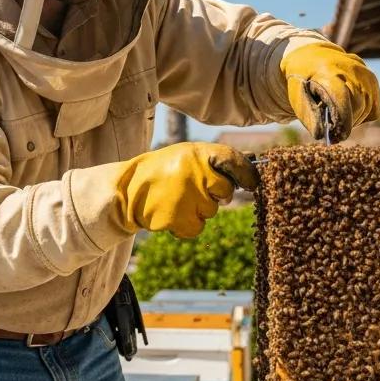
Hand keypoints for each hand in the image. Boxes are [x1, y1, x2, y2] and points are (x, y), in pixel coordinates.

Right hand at [112, 142, 256, 238]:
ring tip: (176, 198)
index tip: (251, 183)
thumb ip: (214, 161)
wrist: (127, 189)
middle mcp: (195, 173)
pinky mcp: (180, 219)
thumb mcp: (186, 156)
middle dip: (215, 194)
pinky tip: (172, 212)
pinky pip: (198, 227)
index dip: (246, 173)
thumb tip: (252, 168)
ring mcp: (188, 197)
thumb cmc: (163, 171)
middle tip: (194, 189)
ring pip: (211, 211)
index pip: (233, 160)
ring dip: (198, 209)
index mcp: (197, 153)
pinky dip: (187, 224)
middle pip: (225, 192)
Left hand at [281, 42, 379, 141]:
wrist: (309, 57)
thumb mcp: (297, 97)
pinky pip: (374, 106)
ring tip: (337, 117)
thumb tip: (322, 135)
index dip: (343, 121)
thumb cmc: (301, 81)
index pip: (343, 98)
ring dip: (354, 120)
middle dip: (346, 123)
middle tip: (333, 130)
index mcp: (328, 72)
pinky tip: (347, 110)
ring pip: (368, 108)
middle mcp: (351, 69)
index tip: (337, 137)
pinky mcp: (371, 78)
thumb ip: (309, 117)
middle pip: (358, 106)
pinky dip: (363, 114)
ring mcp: (364, 72)